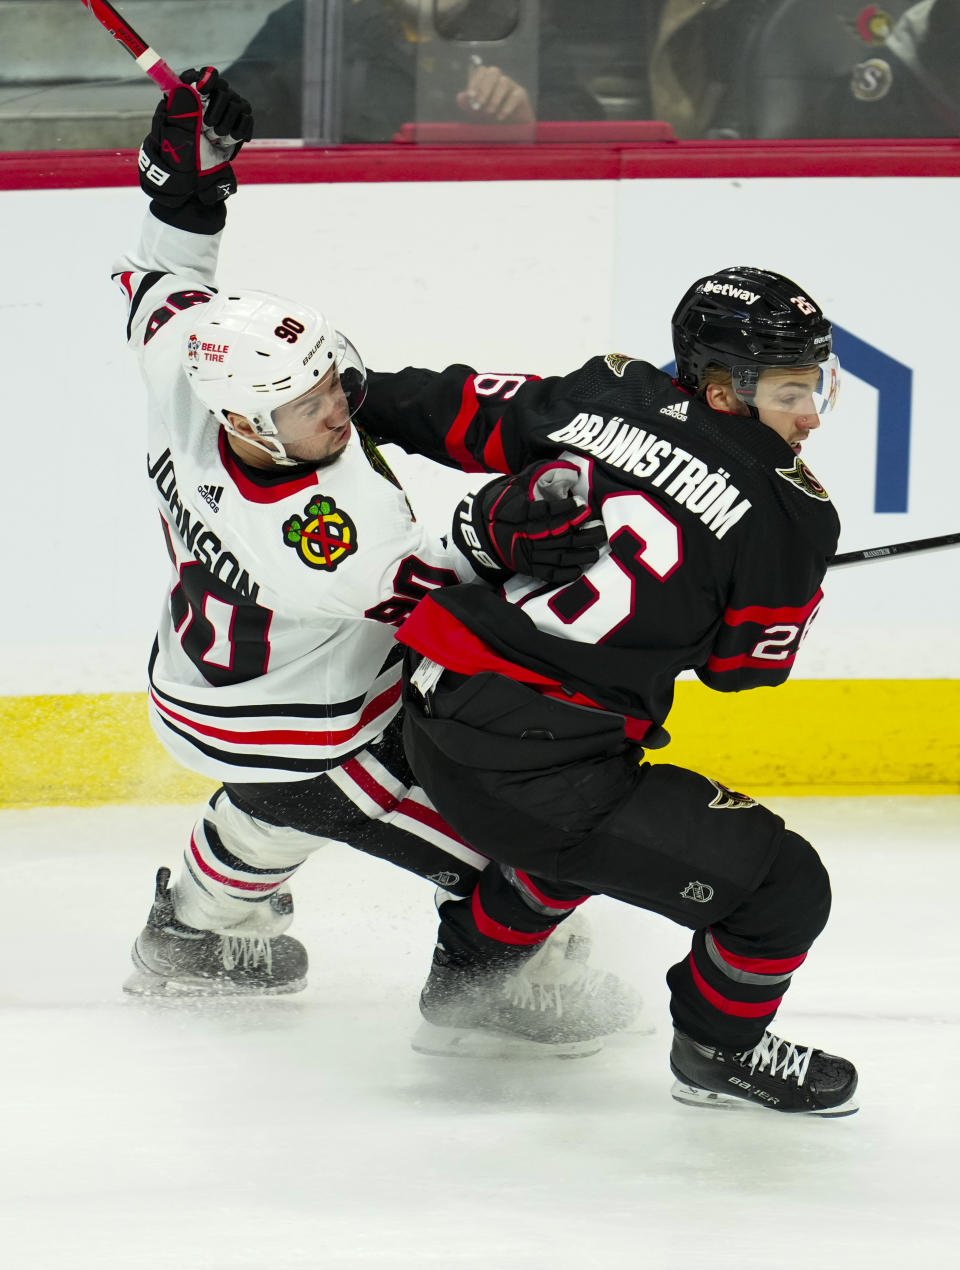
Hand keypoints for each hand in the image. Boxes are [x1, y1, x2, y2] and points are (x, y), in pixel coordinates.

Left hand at [138, 68, 252, 208]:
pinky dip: (239, 132)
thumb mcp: (176, 137)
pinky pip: (246, 118)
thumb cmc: (180, 160)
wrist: (197, 182)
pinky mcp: (236, 124)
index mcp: (185, 99)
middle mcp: (205, 102)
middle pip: (222, 88)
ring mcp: (222, 113)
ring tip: (214, 140)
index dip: (204, 79)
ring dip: (226, 127)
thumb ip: (183, 112)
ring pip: (236, 104)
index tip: (205, 87)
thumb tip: (190, 87)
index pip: (198, 76)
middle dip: (217, 112)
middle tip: (207, 130)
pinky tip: (226, 142)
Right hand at [452, 460, 605, 584]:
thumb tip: (570, 469)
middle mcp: (523, 534)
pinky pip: (547, 573)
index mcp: (518, 512)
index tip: (582, 504)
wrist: (480, 530)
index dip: (565, 509)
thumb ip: (538, 475)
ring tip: (595, 550)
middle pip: (557, 535)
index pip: (545, 511)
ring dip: (578, 554)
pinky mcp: (526, 567)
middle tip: (600, 528)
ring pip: (556, 555)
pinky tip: (578, 569)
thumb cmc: (504, 504)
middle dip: (581, 533)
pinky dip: (563, 573)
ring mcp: (525, 553)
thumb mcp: (515, 484)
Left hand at [457, 63, 534, 123]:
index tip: (470, 96)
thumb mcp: (478, 111)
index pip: (481, 71)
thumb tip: (460, 97)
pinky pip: (515, 96)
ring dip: (494, 98)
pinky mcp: (521, 95)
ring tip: (490, 113)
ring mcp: (511, 85)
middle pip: (493, 71)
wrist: (511, 127)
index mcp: (487, 79)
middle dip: (484, 88)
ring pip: (504, 81)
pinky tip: (500, 117)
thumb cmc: (492, 115)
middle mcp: (499, 79)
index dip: (475, 81)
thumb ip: (468, 104)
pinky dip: (506, 107)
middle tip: (479, 105)